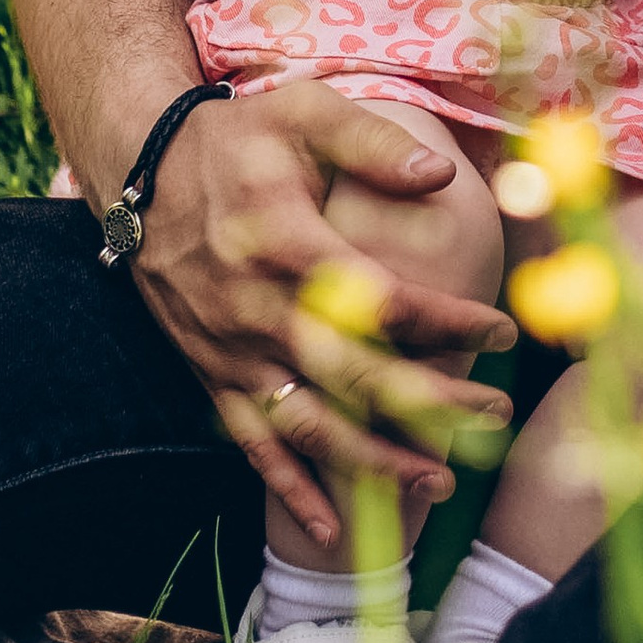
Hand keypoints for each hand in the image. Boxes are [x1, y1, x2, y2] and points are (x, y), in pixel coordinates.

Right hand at [133, 82, 515, 547]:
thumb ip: (369, 141)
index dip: (447, 322)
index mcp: (290, 245)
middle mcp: (260, 310)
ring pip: (310, 425)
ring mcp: (232, 352)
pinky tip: (334, 530)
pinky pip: (252, 445)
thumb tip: (441, 175)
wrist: (140, 172)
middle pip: (355, 376)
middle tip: (494, 417)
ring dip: (374, 463)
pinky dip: (290, 491)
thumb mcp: (301, 111)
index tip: (502, 331)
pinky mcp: (211, 374)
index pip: (383, 301)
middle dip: (431, 405)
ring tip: (439, 482)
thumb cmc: (236, 139)